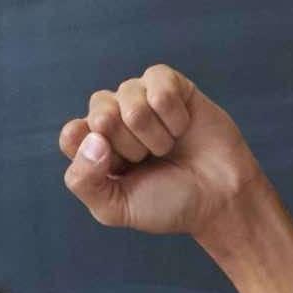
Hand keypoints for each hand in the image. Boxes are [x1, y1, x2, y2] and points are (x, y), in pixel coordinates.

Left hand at [59, 64, 264, 239]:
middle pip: (100, 114)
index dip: (96, 155)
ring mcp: (140, 98)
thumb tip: (91, 138)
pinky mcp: (168, 84)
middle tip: (150, 162)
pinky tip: (182, 128)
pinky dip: (173, 115)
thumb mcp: (117, 208)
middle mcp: (114, 117)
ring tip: (169, 148)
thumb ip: (84, 182)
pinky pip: (158, 86)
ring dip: (155, 135)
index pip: (72, 135)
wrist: (219, 199)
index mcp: (94, 147)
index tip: (120, 173)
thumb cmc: (169, 204)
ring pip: (130, 100)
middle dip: (130, 147)